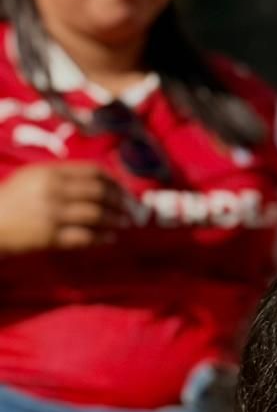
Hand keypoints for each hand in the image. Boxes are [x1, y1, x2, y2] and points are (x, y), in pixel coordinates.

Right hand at [0, 161, 127, 252]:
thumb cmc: (12, 200)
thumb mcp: (33, 177)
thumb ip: (62, 176)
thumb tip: (98, 181)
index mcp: (50, 172)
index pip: (93, 172)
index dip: (114, 181)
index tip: (123, 191)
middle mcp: (53, 190)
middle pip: (99, 192)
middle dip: (120, 202)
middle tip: (131, 210)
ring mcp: (52, 214)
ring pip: (96, 214)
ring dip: (115, 219)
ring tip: (124, 223)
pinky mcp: (50, 236)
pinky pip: (85, 237)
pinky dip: (102, 238)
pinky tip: (111, 238)